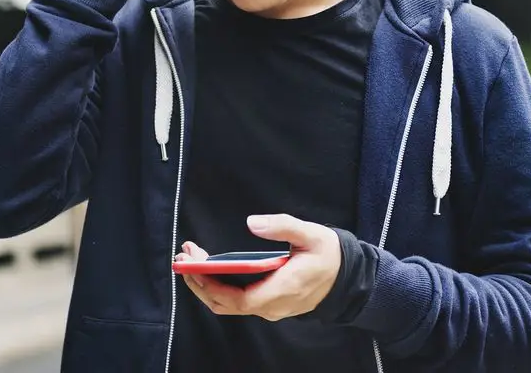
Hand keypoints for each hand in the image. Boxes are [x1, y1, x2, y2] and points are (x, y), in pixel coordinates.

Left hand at [175, 214, 340, 321]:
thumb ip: (282, 226)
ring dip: (207, 284)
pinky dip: (219, 286)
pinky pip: (238, 301)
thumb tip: (252, 222)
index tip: (194, 267)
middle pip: (227, 305)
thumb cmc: (328, 253)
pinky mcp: (269, 303)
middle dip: (200, 283)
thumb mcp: (311, 234)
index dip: (212, 286)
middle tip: (183, 256)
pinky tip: (210, 266)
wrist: (347, 276)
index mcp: (283, 289)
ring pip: (230, 305)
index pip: (239, 299)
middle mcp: (273, 305)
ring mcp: (271, 307)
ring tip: (191, 259)